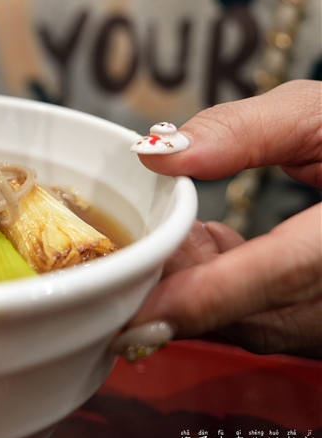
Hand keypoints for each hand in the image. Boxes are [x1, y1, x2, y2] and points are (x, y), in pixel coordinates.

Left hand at [117, 79, 320, 358]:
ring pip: (255, 325)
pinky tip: (210, 243)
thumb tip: (159, 154)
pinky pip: (267, 321)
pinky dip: (223, 288)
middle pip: (255, 313)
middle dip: (181, 284)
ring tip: (181, 226)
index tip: (136, 313)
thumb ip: (242, 130)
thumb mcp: (319, 113)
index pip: (282, 274)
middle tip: (134, 238)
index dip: (206, 297)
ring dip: (198, 285)